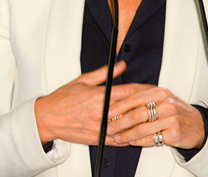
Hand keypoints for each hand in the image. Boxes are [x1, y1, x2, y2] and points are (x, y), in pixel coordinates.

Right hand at [35, 61, 150, 145]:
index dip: (144, 90)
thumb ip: (105, 73)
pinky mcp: (97, 139)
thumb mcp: (83, 80)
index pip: (128, 92)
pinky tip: (139, 134)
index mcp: (98, 96)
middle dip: (147, 105)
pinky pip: (118, 141)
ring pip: (127, 127)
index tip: (154, 88)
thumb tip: (121, 66)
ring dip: (141, 123)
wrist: (48, 118)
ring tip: (154, 119)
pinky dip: (130, 137)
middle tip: (159, 102)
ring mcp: (99, 128)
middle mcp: (101, 112)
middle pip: (131, 109)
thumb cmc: (63, 99)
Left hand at [106, 86, 204, 149]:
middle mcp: (166, 103)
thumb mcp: (162, 100)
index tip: (108, 111)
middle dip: (119, 122)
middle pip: (137, 113)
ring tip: (118, 137)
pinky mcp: (174, 132)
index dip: (119, 105)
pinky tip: (132, 142)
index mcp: (160, 92)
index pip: (135, 97)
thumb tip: (120, 105)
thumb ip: (143, 100)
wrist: (198, 125)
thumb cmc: (176, 112)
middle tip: (109, 127)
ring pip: (142, 127)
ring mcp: (171, 118)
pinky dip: (139, 141)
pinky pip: (152, 138)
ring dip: (126, 134)